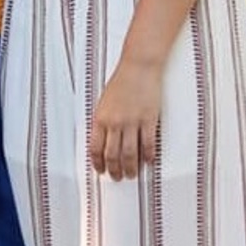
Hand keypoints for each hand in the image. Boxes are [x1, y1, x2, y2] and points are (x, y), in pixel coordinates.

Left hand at [88, 58, 162, 180]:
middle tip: (117, 178)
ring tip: (131, 174)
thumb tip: (103, 142)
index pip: (96, 148)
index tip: (101, 170)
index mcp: (101, 118)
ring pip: (130, 153)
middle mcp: (115, 123)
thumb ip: (102, 122)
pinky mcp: (149, 119)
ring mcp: (132, 122)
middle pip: (113, 155)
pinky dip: (148, 156)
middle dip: (114, 170)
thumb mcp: (104, 102)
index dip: (98, 163)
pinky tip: (148, 162)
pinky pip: (148, 144)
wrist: (138, 67)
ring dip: (130, 167)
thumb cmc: (121, 82)